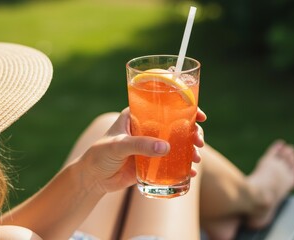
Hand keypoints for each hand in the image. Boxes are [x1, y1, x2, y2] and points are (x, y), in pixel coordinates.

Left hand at [81, 107, 205, 192]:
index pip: (165, 106)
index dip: (185, 107)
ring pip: (177, 143)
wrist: (93, 178)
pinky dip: (183, 166)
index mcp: (138, 115)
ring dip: (190, 149)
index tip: (199, 115)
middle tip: (199, 142)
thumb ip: (140, 145)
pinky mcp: (152, 161)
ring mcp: (151, 145)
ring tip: (196, 159)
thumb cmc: (100, 155)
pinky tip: (191, 172)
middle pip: (177, 124)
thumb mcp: (118, 146)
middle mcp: (147, 128)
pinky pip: (172, 162)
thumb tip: (166, 147)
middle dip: (192, 132)